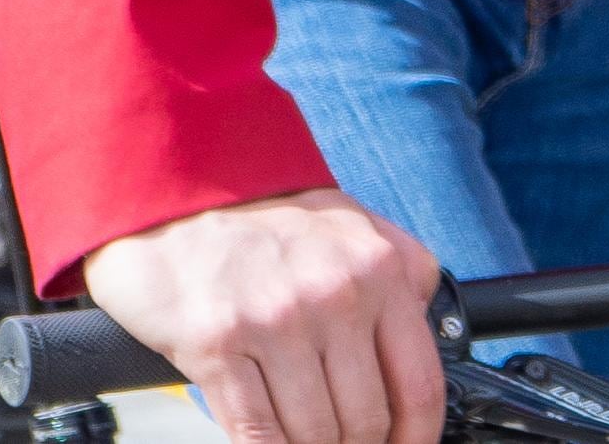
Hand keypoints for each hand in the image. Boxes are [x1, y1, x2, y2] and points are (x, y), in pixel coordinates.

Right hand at [79, 188, 443, 443]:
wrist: (178, 189)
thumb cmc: (267, 216)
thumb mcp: (355, 225)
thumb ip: (403, 271)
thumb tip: (430, 328)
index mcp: (377, 271)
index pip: (418, 383)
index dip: (417, 437)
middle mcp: (333, 296)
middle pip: (364, 420)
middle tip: (344, 443)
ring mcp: (274, 322)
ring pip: (312, 434)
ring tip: (304, 441)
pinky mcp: (215, 344)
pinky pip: (254, 432)